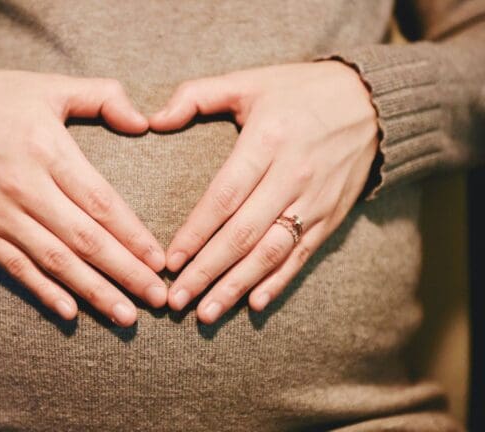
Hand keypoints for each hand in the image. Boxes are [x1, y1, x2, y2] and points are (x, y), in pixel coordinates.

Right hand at [0, 69, 166, 326]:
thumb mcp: (49, 87)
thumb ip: (102, 97)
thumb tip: (143, 122)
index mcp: (47, 149)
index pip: (100, 202)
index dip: (133, 235)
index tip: (159, 261)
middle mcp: (24, 187)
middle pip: (84, 240)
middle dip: (125, 272)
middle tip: (158, 299)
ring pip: (55, 261)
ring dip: (93, 291)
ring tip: (126, 315)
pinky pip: (16, 268)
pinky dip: (44, 292)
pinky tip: (71, 313)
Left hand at [148, 61, 378, 323]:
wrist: (371, 102)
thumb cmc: (298, 91)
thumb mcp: (248, 81)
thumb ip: (196, 96)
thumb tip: (152, 120)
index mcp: (267, 141)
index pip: (224, 196)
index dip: (196, 232)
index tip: (169, 261)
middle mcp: (292, 175)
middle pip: (243, 234)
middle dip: (207, 271)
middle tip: (177, 300)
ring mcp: (315, 200)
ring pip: (271, 252)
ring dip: (237, 286)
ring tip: (206, 313)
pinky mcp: (331, 216)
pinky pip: (302, 255)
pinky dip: (278, 282)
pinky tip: (254, 304)